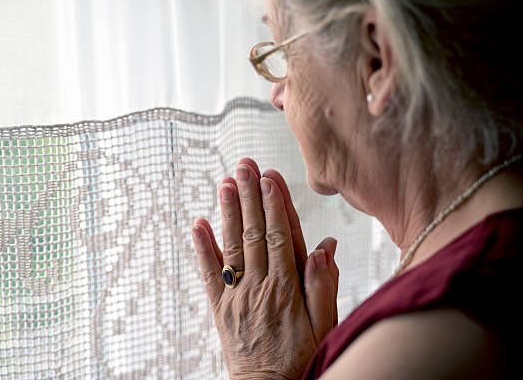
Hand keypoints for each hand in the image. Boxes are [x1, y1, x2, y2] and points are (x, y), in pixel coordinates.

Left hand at [191, 158, 338, 378]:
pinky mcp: (220, 307)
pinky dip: (202, 247)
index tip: (268, 178)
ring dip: (228, 213)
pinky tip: (198, 223)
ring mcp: (236, 295)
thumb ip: (323, 285)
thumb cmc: (300, 356)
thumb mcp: (323, 325)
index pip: (279, 237)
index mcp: (287, 289)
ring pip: (232, 246)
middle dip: (249, 197)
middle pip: (253, 234)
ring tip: (224, 183)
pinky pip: (209, 274)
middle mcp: (259, 287)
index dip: (274, 205)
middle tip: (243, 166)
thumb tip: (324, 246)